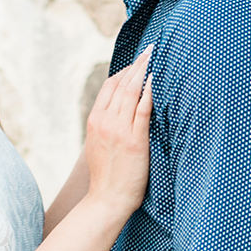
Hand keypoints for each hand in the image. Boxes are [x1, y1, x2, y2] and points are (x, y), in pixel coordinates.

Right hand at [84, 47, 152, 221]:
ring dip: (144, 71)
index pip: (109, 87)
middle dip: (136, 65)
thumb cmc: (107, 177)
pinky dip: (149, 92)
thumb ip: (106, 127)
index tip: (137, 62)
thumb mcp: (98, 146)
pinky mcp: (134, 140)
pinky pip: (142, 109)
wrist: (106, 200)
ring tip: (155, 57)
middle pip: (121, 84)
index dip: (124, 71)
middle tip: (150, 50)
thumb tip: (120, 114)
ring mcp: (118, 130)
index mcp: (94, 121)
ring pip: (131, 92)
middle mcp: (104, 121)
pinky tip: (156, 80)